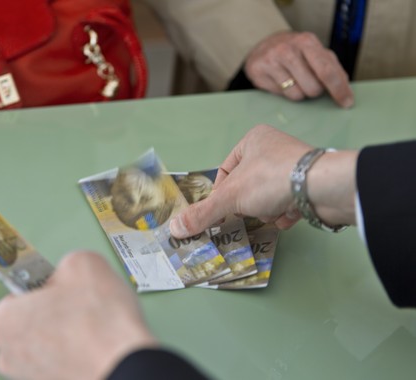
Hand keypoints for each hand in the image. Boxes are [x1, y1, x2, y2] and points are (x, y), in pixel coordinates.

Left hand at [0, 251, 156, 379]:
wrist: (125, 364)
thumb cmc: (100, 325)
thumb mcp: (82, 262)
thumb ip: (64, 264)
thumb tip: (69, 272)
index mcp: (2, 321)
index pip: (17, 291)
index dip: (44, 284)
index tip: (59, 284)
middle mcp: (9, 355)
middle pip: (30, 319)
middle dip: (54, 309)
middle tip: (79, 301)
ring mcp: (32, 376)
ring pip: (47, 343)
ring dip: (67, 332)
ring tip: (93, 322)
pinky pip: (64, 360)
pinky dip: (78, 351)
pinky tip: (97, 341)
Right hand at [169, 125, 358, 238]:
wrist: (322, 187)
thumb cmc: (271, 179)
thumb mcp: (230, 198)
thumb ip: (202, 213)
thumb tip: (174, 228)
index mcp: (253, 140)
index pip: (226, 170)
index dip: (222, 193)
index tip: (223, 210)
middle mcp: (274, 148)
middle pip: (246, 186)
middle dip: (248, 205)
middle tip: (251, 211)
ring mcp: (293, 166)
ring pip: (266, 197)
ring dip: (267, 211)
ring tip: (274, 211)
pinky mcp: (309, 184)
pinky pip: (286, 202)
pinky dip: (285, 213)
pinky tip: (290, 215)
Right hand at [244, 31, 353, 107]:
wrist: (263, 47)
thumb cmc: (294, 52)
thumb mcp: (314, 52)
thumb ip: (331, 67)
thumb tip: (344, 87)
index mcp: (307, 41)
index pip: (327, 71)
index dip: (339, 89)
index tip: (346, 102)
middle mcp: (288, 49)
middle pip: (313, 87)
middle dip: (316, 91)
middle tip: (309, 82)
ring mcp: (271, 60)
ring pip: (298, 94)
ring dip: (300, 92)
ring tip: (294, 81)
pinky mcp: (258, 71)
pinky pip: (282, 95)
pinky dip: (285, 92)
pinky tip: (281, 81)